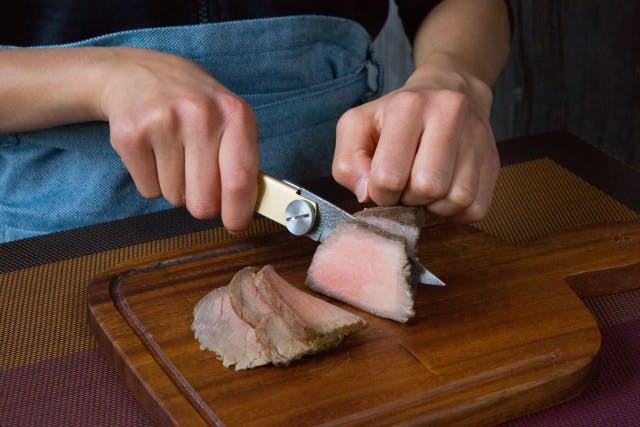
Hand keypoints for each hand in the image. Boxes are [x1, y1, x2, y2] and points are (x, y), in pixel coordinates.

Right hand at [98, 47, 258, 231]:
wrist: (136, 73)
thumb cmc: (193, 104)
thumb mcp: (229, 118)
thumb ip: (243, 159)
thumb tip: (247, 208)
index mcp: (235, 114)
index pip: (240, 179)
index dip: (238, 212)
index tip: (235, 225)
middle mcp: (201, 116)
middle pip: (204, 201)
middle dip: (202, 203)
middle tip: (198, 182)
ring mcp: (163, 124)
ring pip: (175, 198)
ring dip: (175, 187)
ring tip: (173, 153)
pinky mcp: (130, 135)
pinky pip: (149, 191)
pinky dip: (152, 181)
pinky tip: (153, 152)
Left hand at [332, 56, 499, 222]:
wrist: (448, 90)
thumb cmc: (394, 116)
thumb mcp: (357, 127)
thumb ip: (347, 163)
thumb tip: (366, 195)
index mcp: (409, 106)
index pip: (389, 176)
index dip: (380, 193)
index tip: (381, 185)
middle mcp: (449, 114)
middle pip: (428, 188)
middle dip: (409, 199)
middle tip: (404, 187)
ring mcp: (477, 137)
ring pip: (456, 200)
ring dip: (433, 207)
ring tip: (423, 190)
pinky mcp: (493, 160)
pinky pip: (476, 208)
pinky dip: (455, 213)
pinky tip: (442, 196)